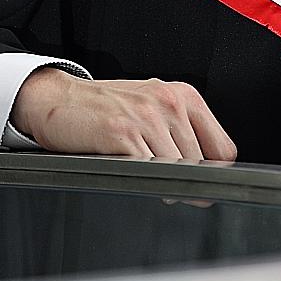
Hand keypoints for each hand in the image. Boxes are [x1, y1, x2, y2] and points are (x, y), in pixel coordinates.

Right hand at [11, 68, 236, 160]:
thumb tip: (208, 180)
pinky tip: (126, 168)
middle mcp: (168, 102)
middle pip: (200, 166)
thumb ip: (183, 135)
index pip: (223, 149)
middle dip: (184, 182)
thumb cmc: (105, 107)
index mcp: (183, 95)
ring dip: (162, 185)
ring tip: (139, 170)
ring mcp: (146, 116)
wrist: (57, 99)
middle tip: (160, 180)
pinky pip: (147, 171)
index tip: (199, 182)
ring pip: (176, 171)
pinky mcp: (123, 132)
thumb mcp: (152, 109)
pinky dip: (140, 179)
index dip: (212, 173)